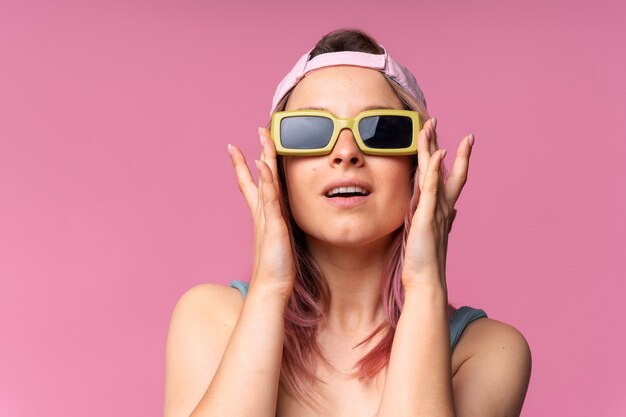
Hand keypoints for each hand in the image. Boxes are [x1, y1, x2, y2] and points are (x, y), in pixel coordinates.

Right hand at [228, 128, 295, 298]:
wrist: (270, 288)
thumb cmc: (276, 268)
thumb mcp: (278, 242)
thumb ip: (276, 229)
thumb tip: (277, 222)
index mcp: (264, 216)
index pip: (254, 185)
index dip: (247, 167)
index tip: (241, 150)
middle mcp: (263, 213)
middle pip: (257, 176)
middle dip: (256, 152)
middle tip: (257, 130)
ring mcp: (267, 218)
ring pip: (264, 182)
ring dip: (263, 159)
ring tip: (262, 138)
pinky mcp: (274, 226)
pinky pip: (270, 199)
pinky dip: (267, 182)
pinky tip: (265, 167)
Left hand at [401, 118, 473, 291]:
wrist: (425, 281)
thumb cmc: (425, 261)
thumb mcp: (432, 235)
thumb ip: (441, 219)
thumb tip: (453, 211)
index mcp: (442, 210)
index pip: (449, 178)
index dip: (456, 157)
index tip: (461, 140)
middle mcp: (443, 207)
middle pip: (445, 168)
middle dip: (440, 142)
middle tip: (436, 120)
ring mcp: (436, 211)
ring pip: (435, 172)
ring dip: (432, 147)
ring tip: (430, 126)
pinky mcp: (427, 217)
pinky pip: (430, 189)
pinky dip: (433, 170)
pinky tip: (436, 153)